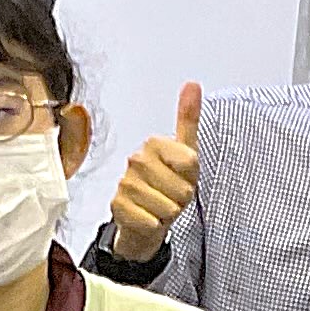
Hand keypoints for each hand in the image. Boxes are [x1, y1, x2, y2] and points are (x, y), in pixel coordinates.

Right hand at [112, 85, 203, 254]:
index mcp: (153, 143)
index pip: (190, 162)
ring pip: (168, 207)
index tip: (182, 176)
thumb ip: (188, 119)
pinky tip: (148, 218)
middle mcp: (136, 159)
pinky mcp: (117, 206)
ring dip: (169, 213)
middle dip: (182, 198)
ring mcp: (125, 183)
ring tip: (160, 206)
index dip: (192, 176)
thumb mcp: (186, 153)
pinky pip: (152, 222)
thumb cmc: (167, 186)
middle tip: (170, 195)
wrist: (144, 219)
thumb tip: (192, 84)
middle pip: (182, 188)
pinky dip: (155, 226)